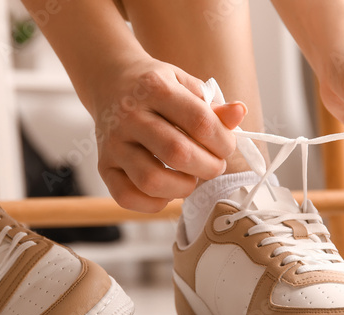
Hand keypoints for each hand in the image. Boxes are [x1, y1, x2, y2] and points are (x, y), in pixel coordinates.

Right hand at [88, 58, 246, 211]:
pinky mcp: (103, 165)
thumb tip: (239, 113)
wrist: (109, 81)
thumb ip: (213, 105)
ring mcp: (113, 143)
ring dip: (183, 187)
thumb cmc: (156, 88)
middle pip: (177, 153)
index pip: (199, 122)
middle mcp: (129, 115)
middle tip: (214, 165)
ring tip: (191, 178)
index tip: (226, 146)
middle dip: (208, 167)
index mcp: (155, 88)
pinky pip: (126, 197)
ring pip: (151, 180)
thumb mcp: (185, 84)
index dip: (223, 141)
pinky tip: (167, 190)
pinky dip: (153, 203)